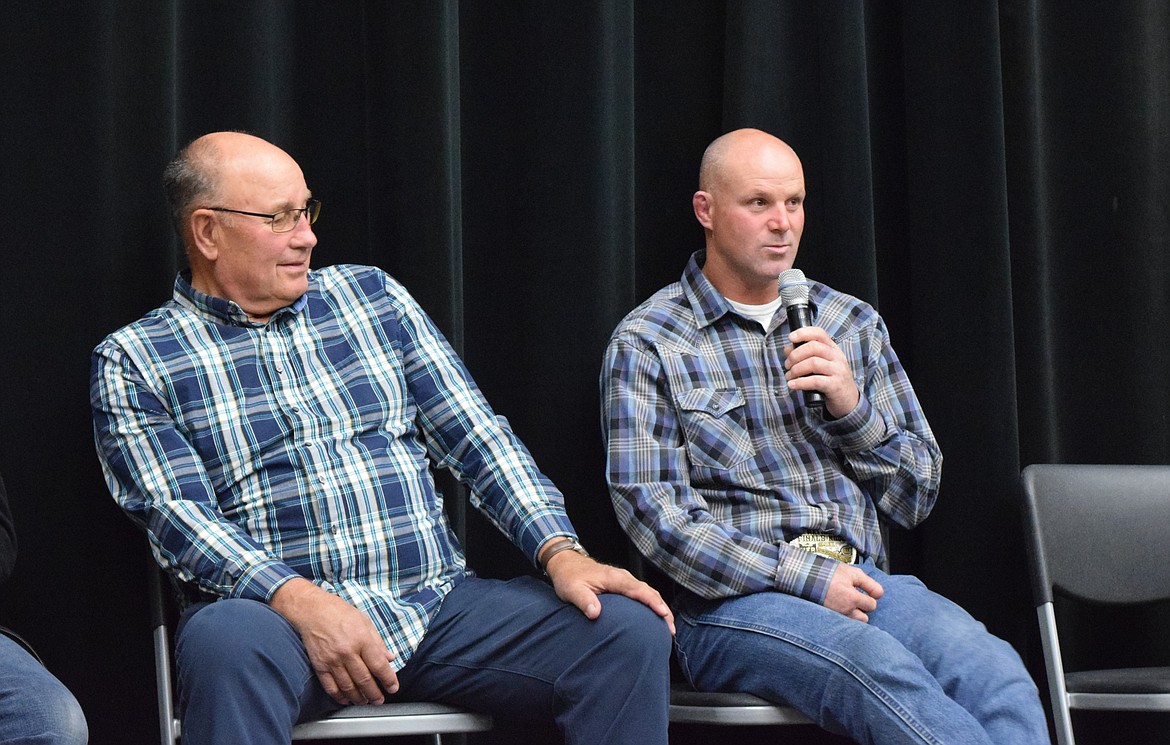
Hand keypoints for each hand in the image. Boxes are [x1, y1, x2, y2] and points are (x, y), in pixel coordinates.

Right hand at [270, 578, 398, 704]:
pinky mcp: (320, 666)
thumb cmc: (339, 613)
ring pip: (348, 687)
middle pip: (364, 680)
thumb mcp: (365, 622)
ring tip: (365, 701)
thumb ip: (378, 642)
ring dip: (358, 698)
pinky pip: (331, 687)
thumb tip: (390, 658)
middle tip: (379, 700)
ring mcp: (332, 660)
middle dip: (374, 694)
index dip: (388, 679)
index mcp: (362, 640)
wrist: (312, 610)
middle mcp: (347, 652)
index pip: (379, 665)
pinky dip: (340, 696)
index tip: (393, 687)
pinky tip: (346, 699)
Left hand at [543, 549, 675, 634]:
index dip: (652, 602)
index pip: (638, 590)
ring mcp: (624, 580)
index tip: (663, 614)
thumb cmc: (570, 577)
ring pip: (648, 592)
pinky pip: (642, 594)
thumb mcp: (572, 590)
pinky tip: (655, 617)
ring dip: (660, 607)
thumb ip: (583, 600)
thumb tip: (595, 613)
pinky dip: (652, 604)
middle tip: (671, 629)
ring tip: (669, 627)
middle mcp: (623, 577)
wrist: (567, 564)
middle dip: (663, 608)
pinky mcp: (623, 585)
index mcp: (614, 578)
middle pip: (649, 591)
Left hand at [784, 326, 859, 417]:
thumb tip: (787, 349)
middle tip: (787, 364)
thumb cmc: (831, 380)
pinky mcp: (835, 385)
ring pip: (813, 363)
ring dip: (796, 369)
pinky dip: (800, 382)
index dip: (804, 333)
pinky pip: (815, 381)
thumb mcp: (820, 365)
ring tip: (789, 376)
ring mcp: (838, 370)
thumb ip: (804, 356)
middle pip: (814, 347)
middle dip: (795, 355)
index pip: (819, 334)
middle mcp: (837, 357)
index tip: (791, 338)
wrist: (848, 400)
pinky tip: (792, 384)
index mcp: (832, 349)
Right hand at [823, 564, 883, 621]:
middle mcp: (845, 611)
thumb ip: (869, 583)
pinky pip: (841, 621)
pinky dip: (843, 615)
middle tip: (855, 598)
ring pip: (853, 621)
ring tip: (846, 603)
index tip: (863, 592)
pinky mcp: (828, 617)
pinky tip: (839, 605)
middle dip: (862, 609)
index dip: (869, 598)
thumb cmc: (828, 573)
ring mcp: (836, 615)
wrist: (805, 576)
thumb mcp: (852, 572)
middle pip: (864, 618)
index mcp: (853, 599)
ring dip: (853, 614)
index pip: (872, 605)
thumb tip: (880, 594)